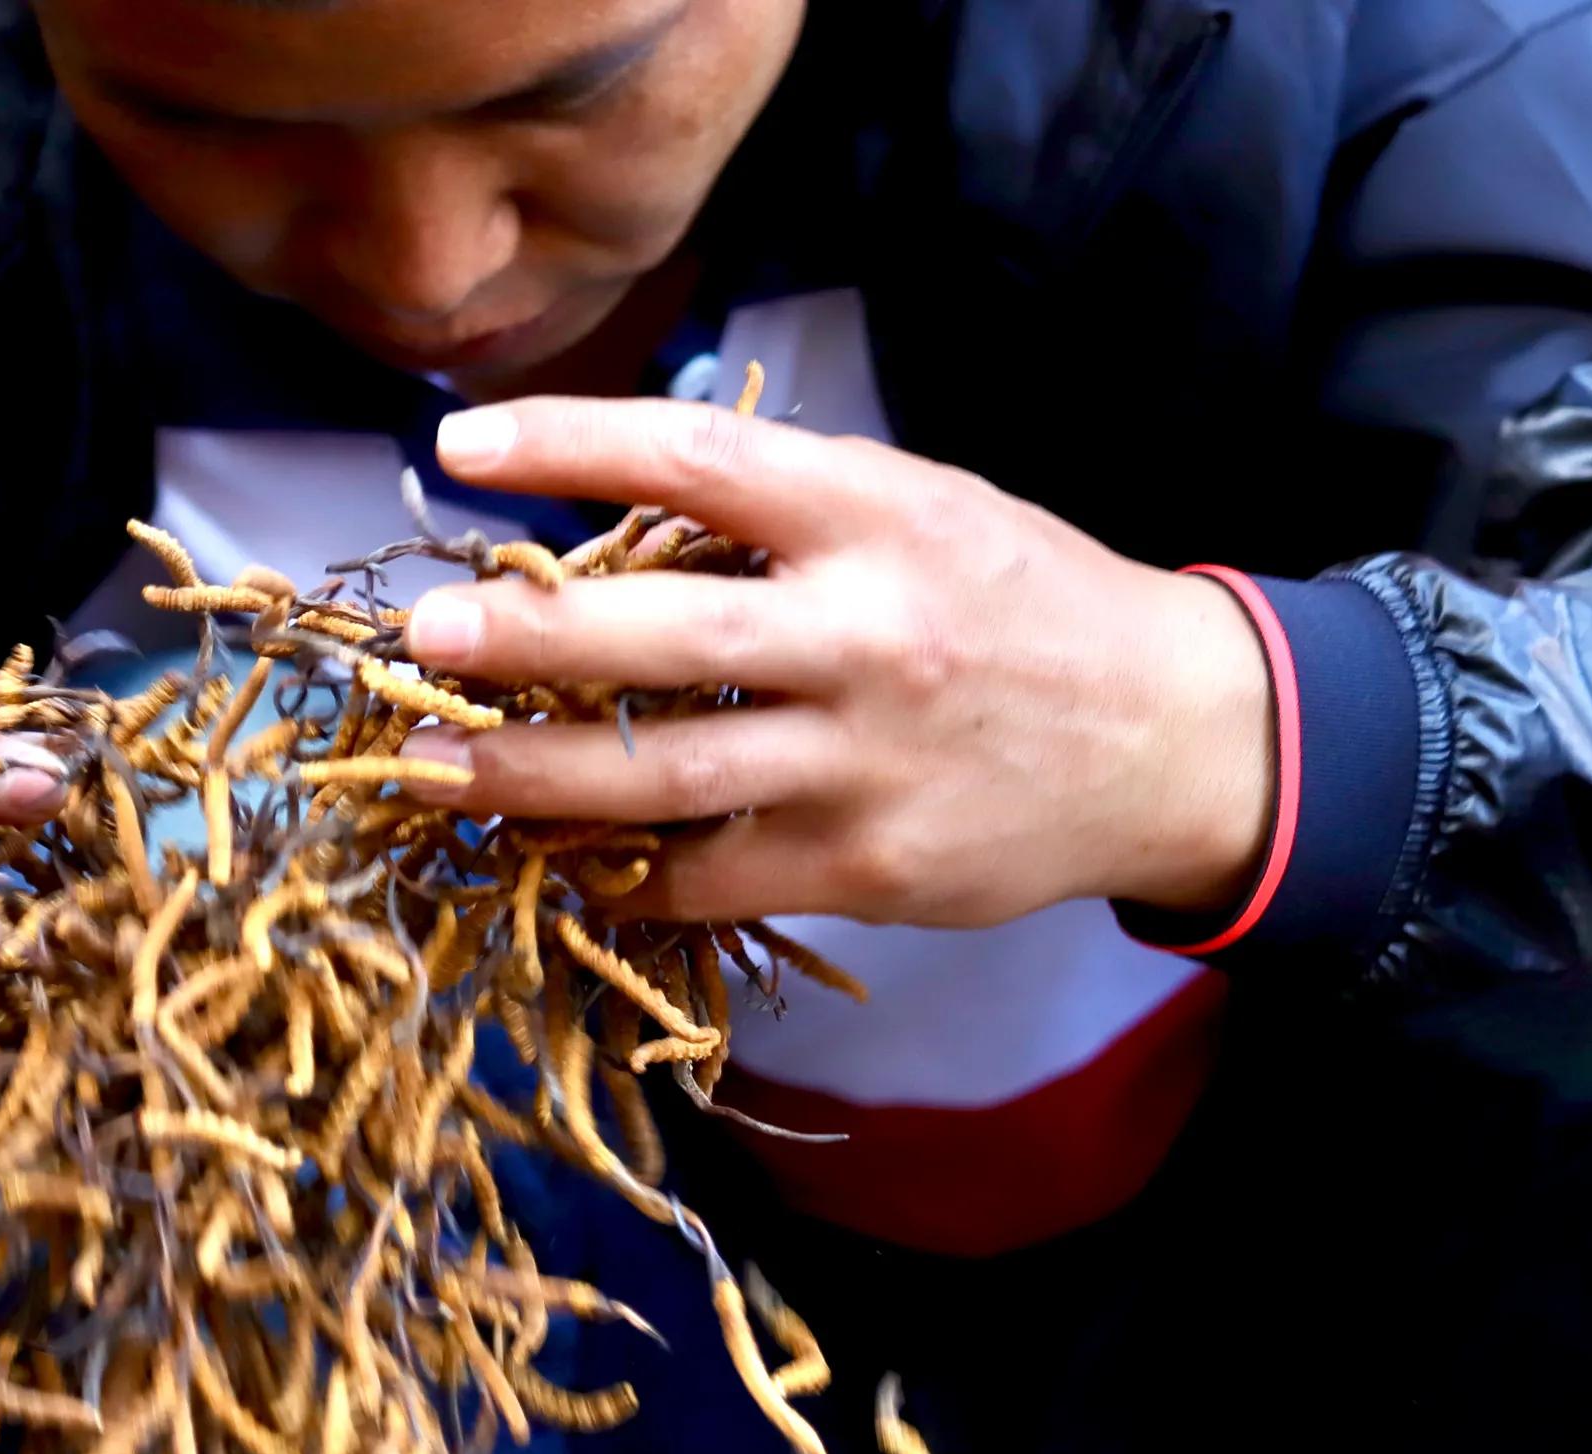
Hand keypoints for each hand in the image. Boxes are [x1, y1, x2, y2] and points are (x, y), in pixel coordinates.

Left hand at [398, 399, 1278, 928]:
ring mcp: (862, 761)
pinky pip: (706, 872)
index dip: (567, 442)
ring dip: (526, 775)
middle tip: (421, 637)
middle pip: (659, 638)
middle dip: (523, 639)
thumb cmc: (1021, 607)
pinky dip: (616, 865)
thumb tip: (604, 516)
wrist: (1170, 737)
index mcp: (875, 515)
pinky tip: (552, 849)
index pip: (695, 458)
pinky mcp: (864, 864)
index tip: (457, 442)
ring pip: (660, 776)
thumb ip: (784, 514)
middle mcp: (866, 634)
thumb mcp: (923, 510)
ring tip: (432, 764)